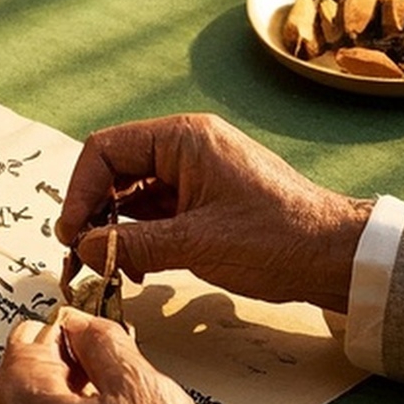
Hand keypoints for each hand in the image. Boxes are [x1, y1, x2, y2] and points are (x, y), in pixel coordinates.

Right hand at [60, 114, 370, 313]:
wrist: (332, 255)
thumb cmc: (275, 239)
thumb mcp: (195, 243)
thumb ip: (133, 243)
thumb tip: (85, 247)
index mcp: (184, 138)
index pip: (106, 150)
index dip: (79, 191)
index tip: (70, 235)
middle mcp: (186, 146)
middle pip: (114, 168)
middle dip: (91, 210)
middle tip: (80, 254)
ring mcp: (196, 171)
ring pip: (132, 192)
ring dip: (113, 226)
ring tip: (106, 265)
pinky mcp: (204, 198)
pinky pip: (154, 209)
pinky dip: (137, 234)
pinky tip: (132, 265)